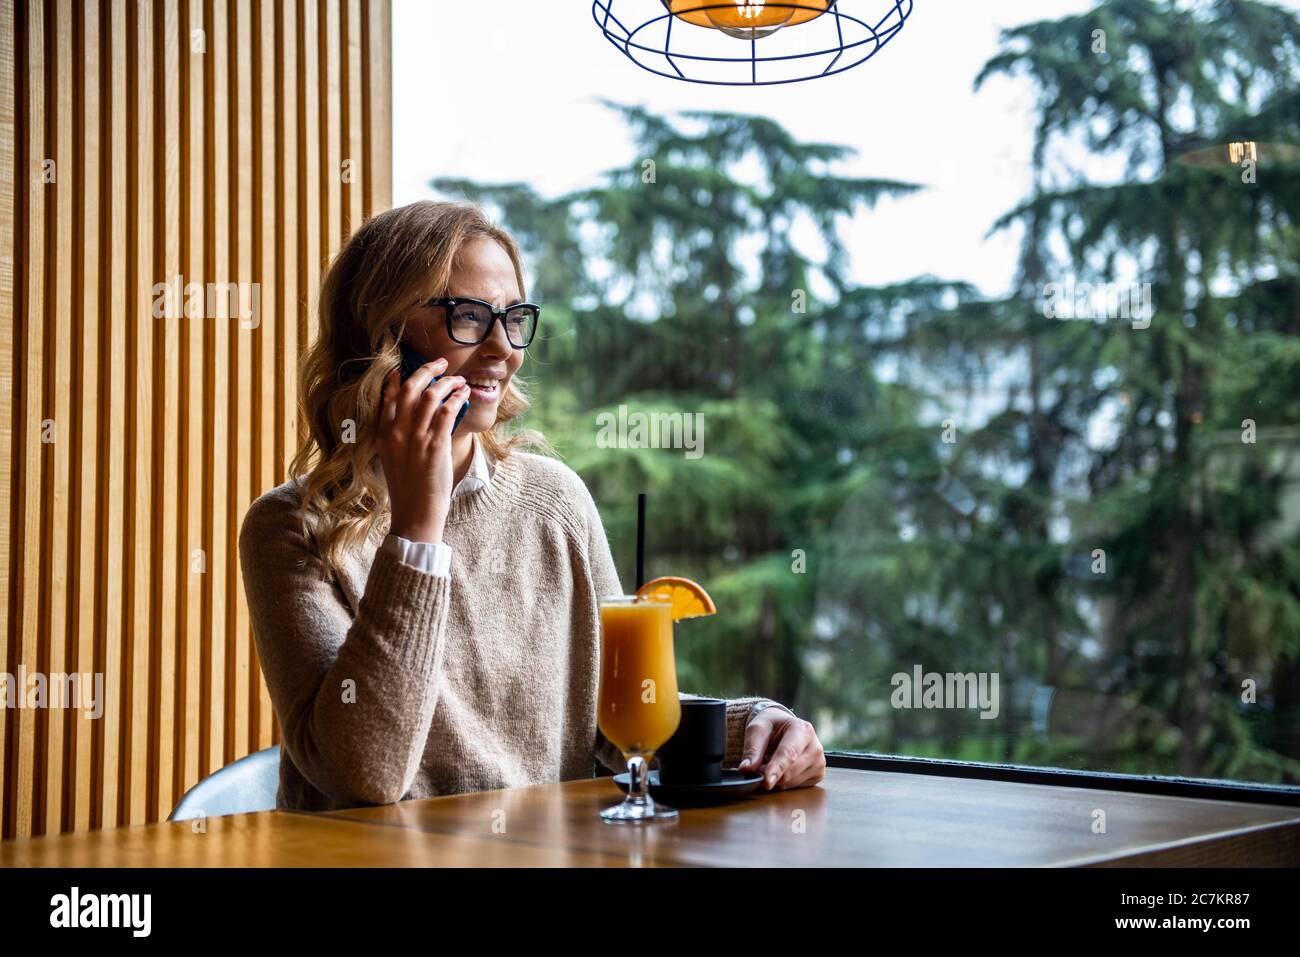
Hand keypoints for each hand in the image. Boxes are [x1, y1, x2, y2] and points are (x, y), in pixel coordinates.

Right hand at [377, 357, 470, 544]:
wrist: (415, 513)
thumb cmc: (408, 489)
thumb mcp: (393, 459)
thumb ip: (397, 436)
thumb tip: (413, 416)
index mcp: (384, 435)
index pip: (387, 397)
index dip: (397, 378)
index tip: (406, 367)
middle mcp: (397, 432)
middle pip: (410, 388)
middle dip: (427, 370)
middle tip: (441, 363)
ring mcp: (416, 438)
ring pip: (431, 395)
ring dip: (447, 382)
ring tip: (458, 380)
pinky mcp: (435, 445)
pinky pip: (448, 410)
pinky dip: (458, 397)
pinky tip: (464, 395)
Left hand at [737, 707, 825, 790]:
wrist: (783, 727)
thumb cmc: (771, 727)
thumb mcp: (757, 729)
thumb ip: (752, 749)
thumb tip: (746, 769)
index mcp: (802, 730)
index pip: (789, 754)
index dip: (776, 769)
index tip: (766, 782)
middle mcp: (815, 747)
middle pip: (790, 772)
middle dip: (770, 775)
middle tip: (757, 768)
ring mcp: (819, 762)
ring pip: (791, 782)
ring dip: (776, 779)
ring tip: (770, 764)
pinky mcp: (818, 775)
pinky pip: (796, 787)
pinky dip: (784, 783)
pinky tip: (782, 770)